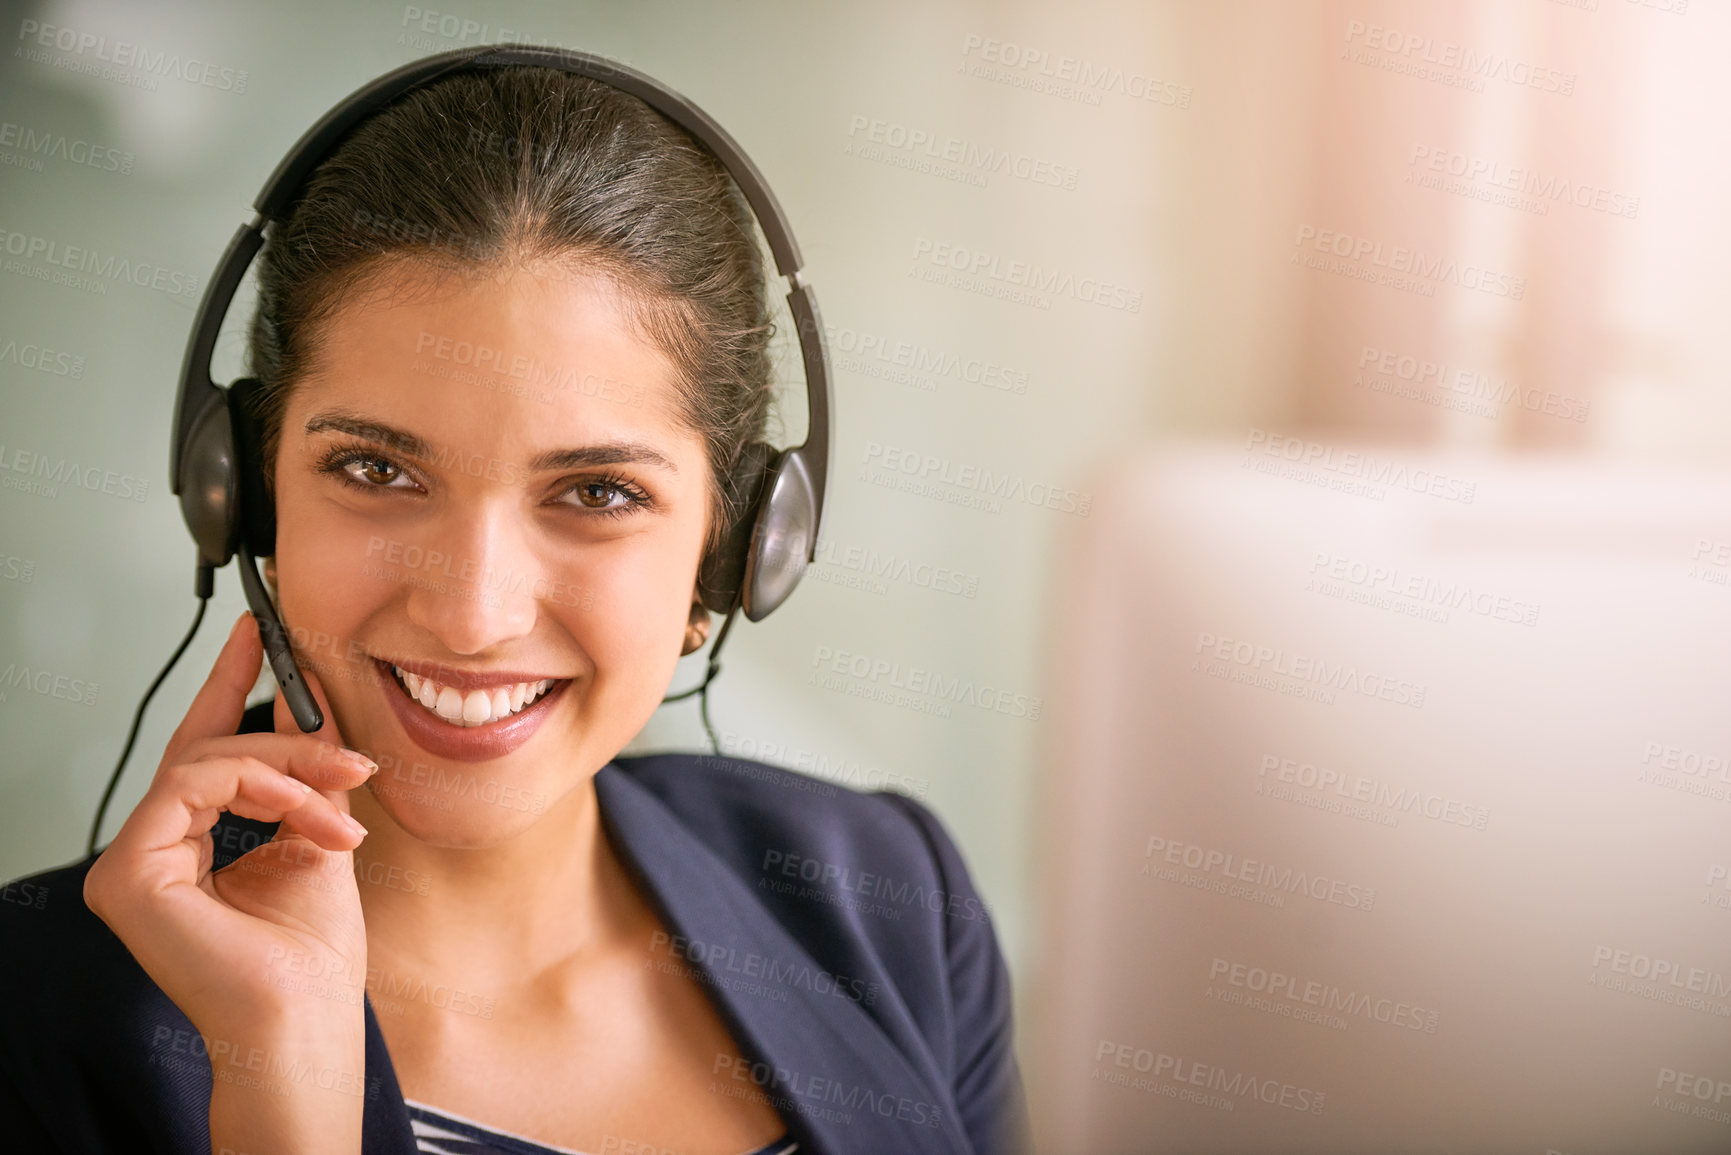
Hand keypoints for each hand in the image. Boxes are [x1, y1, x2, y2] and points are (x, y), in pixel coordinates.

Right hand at [83, 611, 375, 1036]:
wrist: (307, 1018)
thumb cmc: (312, 955)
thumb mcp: (315, 832)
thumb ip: (303, 769)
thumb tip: (310, 695)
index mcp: (189, 849)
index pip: (203, 753)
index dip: (229, 685)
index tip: (262, 635)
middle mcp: (150, 855)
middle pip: (207, 752)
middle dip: (287, 737)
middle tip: (350, 757)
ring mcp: (130, 866)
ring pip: (205, 762)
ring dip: (289, 769)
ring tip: (343, 797)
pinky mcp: (128, 875)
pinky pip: (193, 785)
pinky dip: (264, 786)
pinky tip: (308, 815)